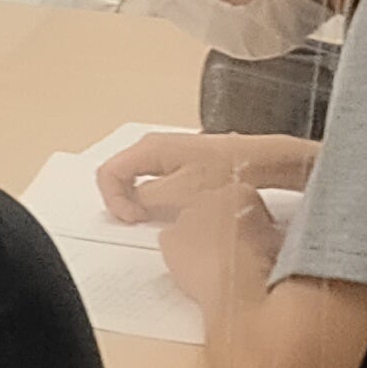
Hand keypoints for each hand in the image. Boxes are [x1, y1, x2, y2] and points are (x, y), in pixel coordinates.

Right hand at [99, 131, 312, 222]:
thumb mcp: (180, 191)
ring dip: (140, 201)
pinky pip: (151, 181)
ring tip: (159, 216)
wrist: (258, 160)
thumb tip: (132, 205)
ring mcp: (164, 154)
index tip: (133, 218)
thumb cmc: (226, 170)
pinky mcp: (177, 162)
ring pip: (135, 180)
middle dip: (125, 201)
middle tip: (141, 220)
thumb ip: (147, 198)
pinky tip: (172, 208)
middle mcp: (152, 147)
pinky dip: (154, 197)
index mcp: (148, 148)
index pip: (108, 174)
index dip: (114, 200)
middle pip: (119, 176)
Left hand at [160, 184, 281, 313]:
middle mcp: (210, 196)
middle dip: (215, 226)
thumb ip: (263, 227)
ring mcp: (186, 216)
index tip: (247, 237)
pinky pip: (170, 240)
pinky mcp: (169, 237)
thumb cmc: (265, 265)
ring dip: (195, 238)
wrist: (242, 285)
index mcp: (242, 191)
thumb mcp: (277, 237)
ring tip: (212, 264)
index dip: (242, 221)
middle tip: (227, 251)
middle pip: (208, 208)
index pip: (236, 200)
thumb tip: (260, 236)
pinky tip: (192, 268)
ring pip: (187, 224)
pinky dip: (176, 252)